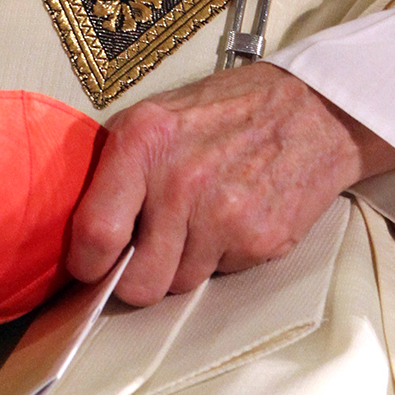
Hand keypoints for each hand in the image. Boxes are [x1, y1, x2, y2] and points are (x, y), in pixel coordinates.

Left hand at [67, 62, 394, 305]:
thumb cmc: (226, 111)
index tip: (89, 266)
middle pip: (139, 283)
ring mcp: (222, 216)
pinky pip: (221, 275)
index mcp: (142, 143)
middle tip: (144, 257)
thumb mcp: (155, 114)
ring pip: (180, 283)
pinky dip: (221, 257)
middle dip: (138, 279)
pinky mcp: (258, 241)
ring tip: (198, 221)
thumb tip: (84, 227)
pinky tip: (231, 219)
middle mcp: (179, 182)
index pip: (95, 232)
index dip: (86, 263)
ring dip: (182, 264)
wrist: (309, 111)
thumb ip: (118, 166)